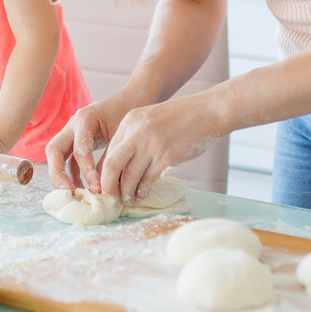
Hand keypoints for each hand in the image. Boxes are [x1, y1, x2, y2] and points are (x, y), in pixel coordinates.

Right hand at [45, 93, 137, 193]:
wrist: (130, 101)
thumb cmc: (128, 114)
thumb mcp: (122, 134)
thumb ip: (112, 156)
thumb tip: (108, 186)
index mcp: (85, 119)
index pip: (80, 150)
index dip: (87, 172)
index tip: (98, 189)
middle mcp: (72, 124)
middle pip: (54, 150)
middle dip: (58, 174)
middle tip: (69, 193)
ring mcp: (70, 131)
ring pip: (55, 155)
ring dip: (61, 175)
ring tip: (74, 194)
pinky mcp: (74, 140)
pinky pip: (66, 158)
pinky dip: (71, 173)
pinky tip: (81, 187)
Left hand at [100, 95, 219, 204]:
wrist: (206, 112)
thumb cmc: (179, 118)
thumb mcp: (150, 119)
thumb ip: (134, 137)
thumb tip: (121, 165)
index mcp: (129, 122)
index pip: (109, 151)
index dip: (104, 171)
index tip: (106, 183)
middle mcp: (137, 133)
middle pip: (112, 165)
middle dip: (108, 185)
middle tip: (110, 196)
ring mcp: (152, 145)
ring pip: (129, 176)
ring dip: (126, 192)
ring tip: (128, 199)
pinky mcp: (167, 157)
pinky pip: (148, 180)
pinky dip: (142, 190)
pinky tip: (142, 194)